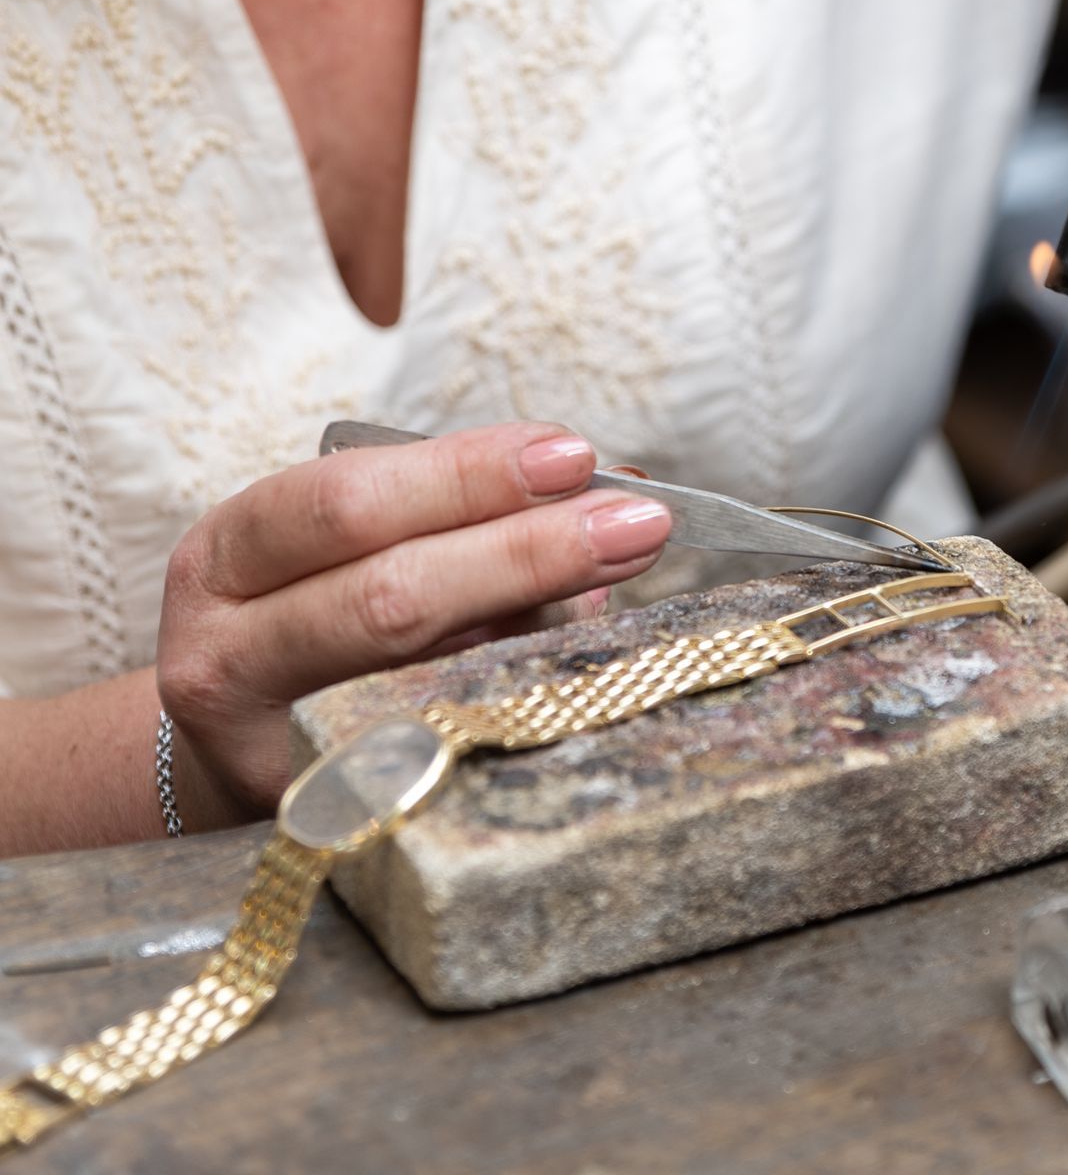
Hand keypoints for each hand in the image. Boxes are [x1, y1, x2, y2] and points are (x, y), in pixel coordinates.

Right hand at [155, 422, 670, 826]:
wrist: (227, 760)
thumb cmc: (315, 628)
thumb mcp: (355, 554)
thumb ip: (466, 516)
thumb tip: (617, 481)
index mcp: (227, 559)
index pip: (347, 502)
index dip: (465, 474)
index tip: (573, 455)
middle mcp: (225, 653)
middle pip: (388, 595)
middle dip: (527, 549)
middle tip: (638, 521)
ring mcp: (268, 747)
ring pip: (418, 681)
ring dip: (541, 620)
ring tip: (629, 571)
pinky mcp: (324, 816)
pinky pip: (440, 748)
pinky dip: (516, 695)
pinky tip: (583, 663)